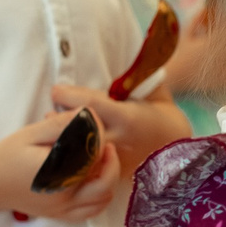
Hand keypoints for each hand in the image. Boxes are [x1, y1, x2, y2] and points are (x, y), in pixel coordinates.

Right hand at [0, 113, 122, 221]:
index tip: (96, 125)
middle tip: (106, 145)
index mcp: (57, 174)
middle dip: (110, 162)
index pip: (93, 157)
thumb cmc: (7, 155)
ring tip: (101, 162)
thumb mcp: (32, 134)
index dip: (99, 139)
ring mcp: (62, 210)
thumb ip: (62, 125)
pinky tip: (94, 181)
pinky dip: (100, 198)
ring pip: (101, 200)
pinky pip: (90, 212)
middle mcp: (63, 197)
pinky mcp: (59, 216)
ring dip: (108, 180)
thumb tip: (88, 115)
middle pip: (104, 183)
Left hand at [51, 84, 191, 166]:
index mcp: (128, 118)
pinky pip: (84, 169)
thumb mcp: (152, 92)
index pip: (91, 105)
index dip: (69, 96)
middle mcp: (119, 141)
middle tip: (48, 113)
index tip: (56, 90)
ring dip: (62, 142)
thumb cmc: (160, 116)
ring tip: (49, 132)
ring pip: (78, 154)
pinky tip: (60, 153)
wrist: (177, 153)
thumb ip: (134, 77)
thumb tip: (124, 51)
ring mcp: (113, 162)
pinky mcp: (110, 176)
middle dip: (59, 122)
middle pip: (79, 131)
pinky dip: (70, 161)